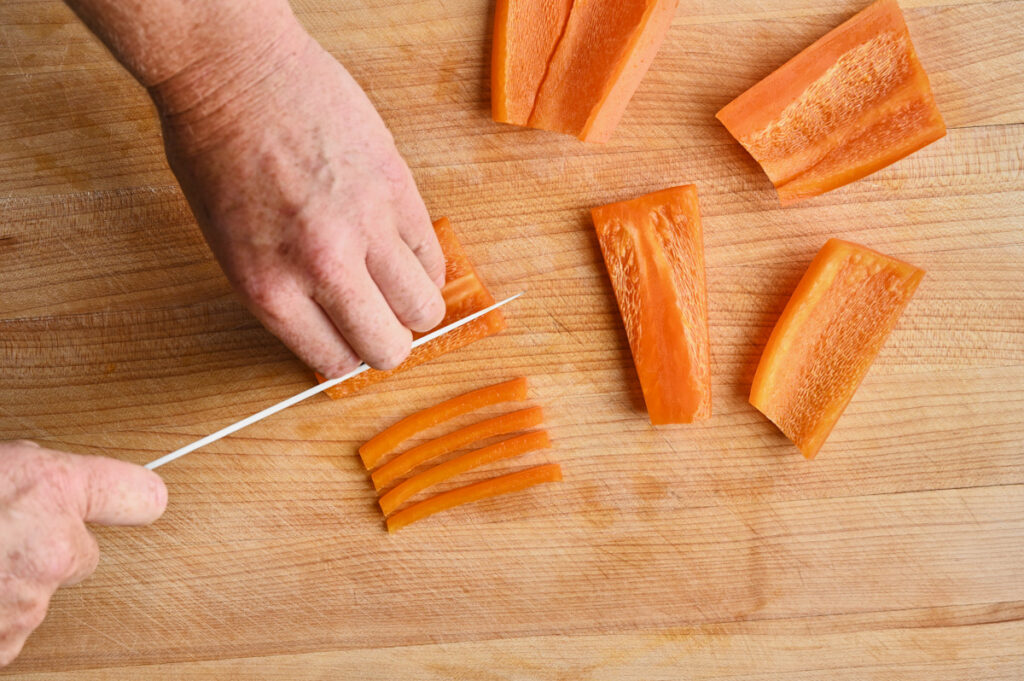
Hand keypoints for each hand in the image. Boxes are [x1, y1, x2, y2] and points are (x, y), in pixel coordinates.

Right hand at [0, 441, 166, 666]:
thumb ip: (17, 479)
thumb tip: (26, 482)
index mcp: (48, 490)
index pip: (135, 493)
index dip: (132, 497)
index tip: (143, 501)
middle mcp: (52, 549)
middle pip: (78, 556)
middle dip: (43, 550)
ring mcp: (27, 604)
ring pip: (35, 594)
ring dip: (3, 586)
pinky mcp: (3, 646)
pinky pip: (5, 630)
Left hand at [153, 24, 445, 376]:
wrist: (236, 75)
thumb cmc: (217, 153)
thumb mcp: (230, 247)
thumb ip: (285, 295)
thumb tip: (332, 324)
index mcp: (270, 289)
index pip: (335, 362)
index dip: (348, 356)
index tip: (350, 342)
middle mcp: (323, 267)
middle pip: (389, 348)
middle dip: (389, 343)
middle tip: (381, 320)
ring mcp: (367, 228)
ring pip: (426, 307)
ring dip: (414, 306)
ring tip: (396, 285)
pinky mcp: (398, 189)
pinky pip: (434, 253)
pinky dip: (425, 263)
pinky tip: (403, 249)